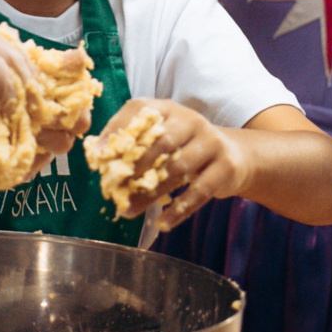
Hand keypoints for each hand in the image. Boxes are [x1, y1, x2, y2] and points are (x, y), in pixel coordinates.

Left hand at [101, 101, 246, 222]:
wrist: (235, 155)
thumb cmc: (185, 147)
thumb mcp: (162, 137)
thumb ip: (133, 142)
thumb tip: (96, 154)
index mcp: (169, 108)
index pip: (140, 110)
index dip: (117, 130)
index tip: (98, 155)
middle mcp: (191, 121)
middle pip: (160, 141)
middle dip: (134, 166)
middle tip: (112, 188)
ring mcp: (211, 142)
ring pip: (177, 169)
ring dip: (150, 193)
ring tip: (128, 210)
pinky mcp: (225, 167)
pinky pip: (199, 192)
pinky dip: (179, 210)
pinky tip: (162, 223)